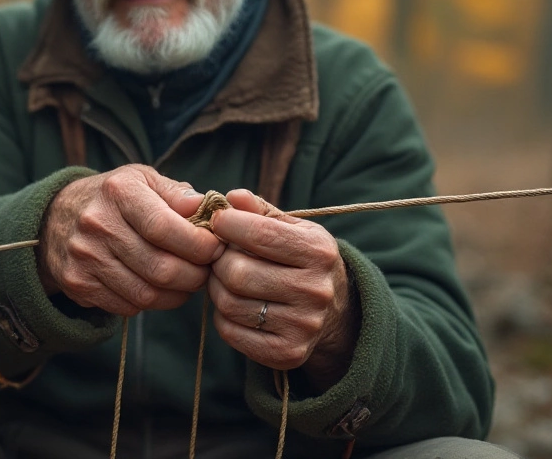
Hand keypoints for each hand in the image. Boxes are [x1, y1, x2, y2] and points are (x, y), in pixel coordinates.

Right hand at [38, 165, 224, 315]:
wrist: (56, 217)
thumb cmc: (115, 198)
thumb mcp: (143, 180)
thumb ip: (178, 194)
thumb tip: (211, 208)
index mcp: (119, 192)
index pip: (165, 228)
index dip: (199, 245)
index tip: (217, 248)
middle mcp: (97, 224)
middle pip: (160, 268)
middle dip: (196, 276)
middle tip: (208, 271)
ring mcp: (84, 258)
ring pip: (146, 295)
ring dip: (178, 294)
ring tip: (189, 281)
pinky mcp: (78, 284)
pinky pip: (128, 307)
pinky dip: (152, 303)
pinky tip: (160, 288)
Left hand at [208, 190, 356, 388]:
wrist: (334, 311)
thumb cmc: (301, 259)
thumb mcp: (291, 229)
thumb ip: (260, 211)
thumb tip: (232, 197)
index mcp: (319, 252)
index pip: (260, 234)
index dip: (228, 225)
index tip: (217, 221)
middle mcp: (316, 290)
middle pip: (238, 273)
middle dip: (218, 261)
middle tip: (219, 257)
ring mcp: (304, 326)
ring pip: (230, 304)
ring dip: (217, 289)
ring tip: (226, 280)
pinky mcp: (288, 353)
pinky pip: (231, 332)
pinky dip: (223, 317)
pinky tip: (234, 305)